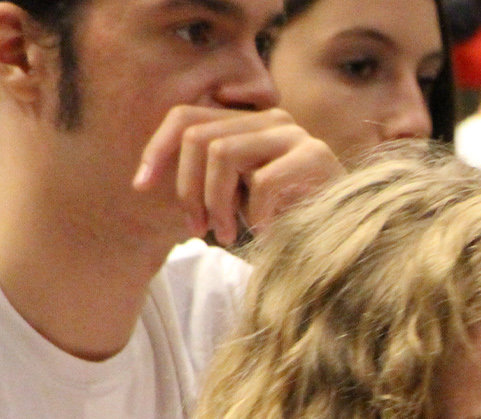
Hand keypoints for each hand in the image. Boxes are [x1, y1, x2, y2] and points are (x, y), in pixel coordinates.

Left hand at [132, 106, 340, 245]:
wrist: (339, 241)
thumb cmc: (280, 221)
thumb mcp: (233, 196)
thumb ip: (203, 177)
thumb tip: (145, 177)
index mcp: (247, 122)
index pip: (185, 116)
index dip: (156, 150)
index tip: (141, 187)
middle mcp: (272, 118)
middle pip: (198, 137)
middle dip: (187, 189)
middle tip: (197, 229)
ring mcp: (296, 134)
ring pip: (222, 152)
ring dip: (217, 203)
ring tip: (227, 235)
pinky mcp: (316, 156)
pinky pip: (262, 181)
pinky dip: (255, 215)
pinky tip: (264, 232)